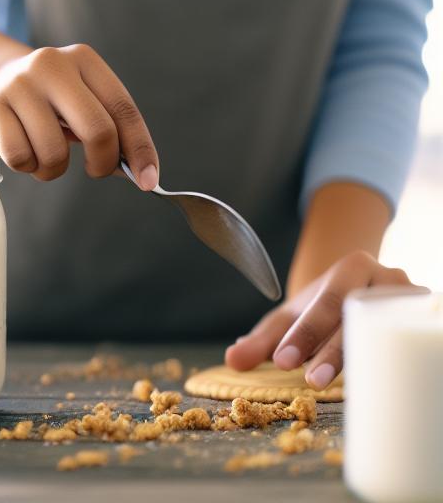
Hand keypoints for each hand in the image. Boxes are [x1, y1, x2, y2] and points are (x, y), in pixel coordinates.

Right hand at [0, 44, 159, 187]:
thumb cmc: (54, 99)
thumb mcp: (84, 98)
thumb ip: (110, 126)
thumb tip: (139, 172)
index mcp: (84, 59)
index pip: (123, 109)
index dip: (140, 149)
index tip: (148, 180)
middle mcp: (51, 65)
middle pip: (97, 129)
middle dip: (103, 163)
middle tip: (97, 171)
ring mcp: (18, 84)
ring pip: (54, 152)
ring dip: (56, 170)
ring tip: (50, 159)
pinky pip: (20, 157)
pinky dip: (29, 167)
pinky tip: (28, 153)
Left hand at [225, 251, 418, 387]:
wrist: (368, 294)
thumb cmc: (324, 310)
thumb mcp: (291, 317)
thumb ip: (261, 339)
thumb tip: (232, 361)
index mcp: (354, 267)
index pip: (328, 302)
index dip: (306, 333)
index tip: (283, 361)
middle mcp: (389, 278)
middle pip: (359, 318)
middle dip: (333, 352)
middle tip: (310, 380)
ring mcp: (414, 301)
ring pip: (388, 333)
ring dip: (365, 361)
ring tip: (340, 388)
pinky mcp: (428, 323)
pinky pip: (412, 343)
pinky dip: (396, 363)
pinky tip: (380, 384)